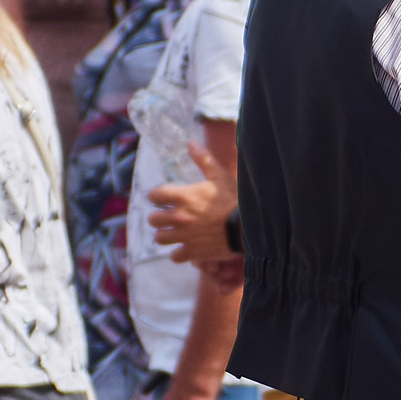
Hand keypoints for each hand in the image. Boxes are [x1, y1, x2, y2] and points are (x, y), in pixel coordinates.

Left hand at [148, 147, 237, 267]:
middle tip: (167, 217)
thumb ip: (204, 160)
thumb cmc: (233, 200)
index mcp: (183, 197)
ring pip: (160, 239)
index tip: (162, 198)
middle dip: (158, 217)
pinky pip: (175, 256)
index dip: (157, 196)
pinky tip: (185, 248)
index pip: (154, 195)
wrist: (247, 227)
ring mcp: (184, 236)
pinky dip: (178, 253)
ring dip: (165, 235)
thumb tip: (191, 143)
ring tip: (173, 233)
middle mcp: (179, 217)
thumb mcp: (220, 176)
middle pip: (153, 219)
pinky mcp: (193, 252)